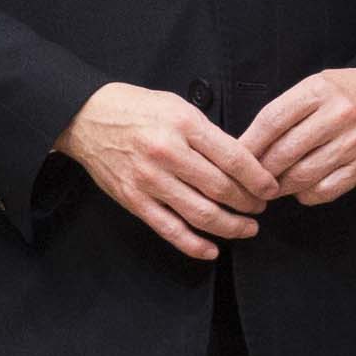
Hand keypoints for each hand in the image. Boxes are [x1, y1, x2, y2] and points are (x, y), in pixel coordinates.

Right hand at [56, 82, 272, 257]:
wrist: (85, 117)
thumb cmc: (135, 109)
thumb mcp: (177, 106)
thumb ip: (207, 134)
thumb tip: (241, 162)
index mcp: (184, 125)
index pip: (234, 157)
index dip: (258, 178)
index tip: (271, 188)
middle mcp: (168, 153)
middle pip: (221, 188)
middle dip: (249, 203)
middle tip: (261, 207)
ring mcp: (150, 180)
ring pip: (201, 214)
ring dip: (231, 226)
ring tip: (247, 228)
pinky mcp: (134, 200)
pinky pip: (170, 229)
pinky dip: (194, 244)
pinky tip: (212, 250)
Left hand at [247, 65, 355, 204]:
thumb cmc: (338, 94)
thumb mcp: (309, 87)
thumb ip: (281, 114)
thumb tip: (247, 148)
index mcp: (318, 91)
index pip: (272, 121)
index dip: (250, 144)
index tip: (236, 158)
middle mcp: (338, 115)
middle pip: (286, 152)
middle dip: (261, 171)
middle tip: (249, 180)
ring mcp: (353, 142)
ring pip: (304, 175)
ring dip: (281, 186)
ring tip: (270, 187)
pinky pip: (326, 190)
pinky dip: (306, 195)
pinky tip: (299, 189)